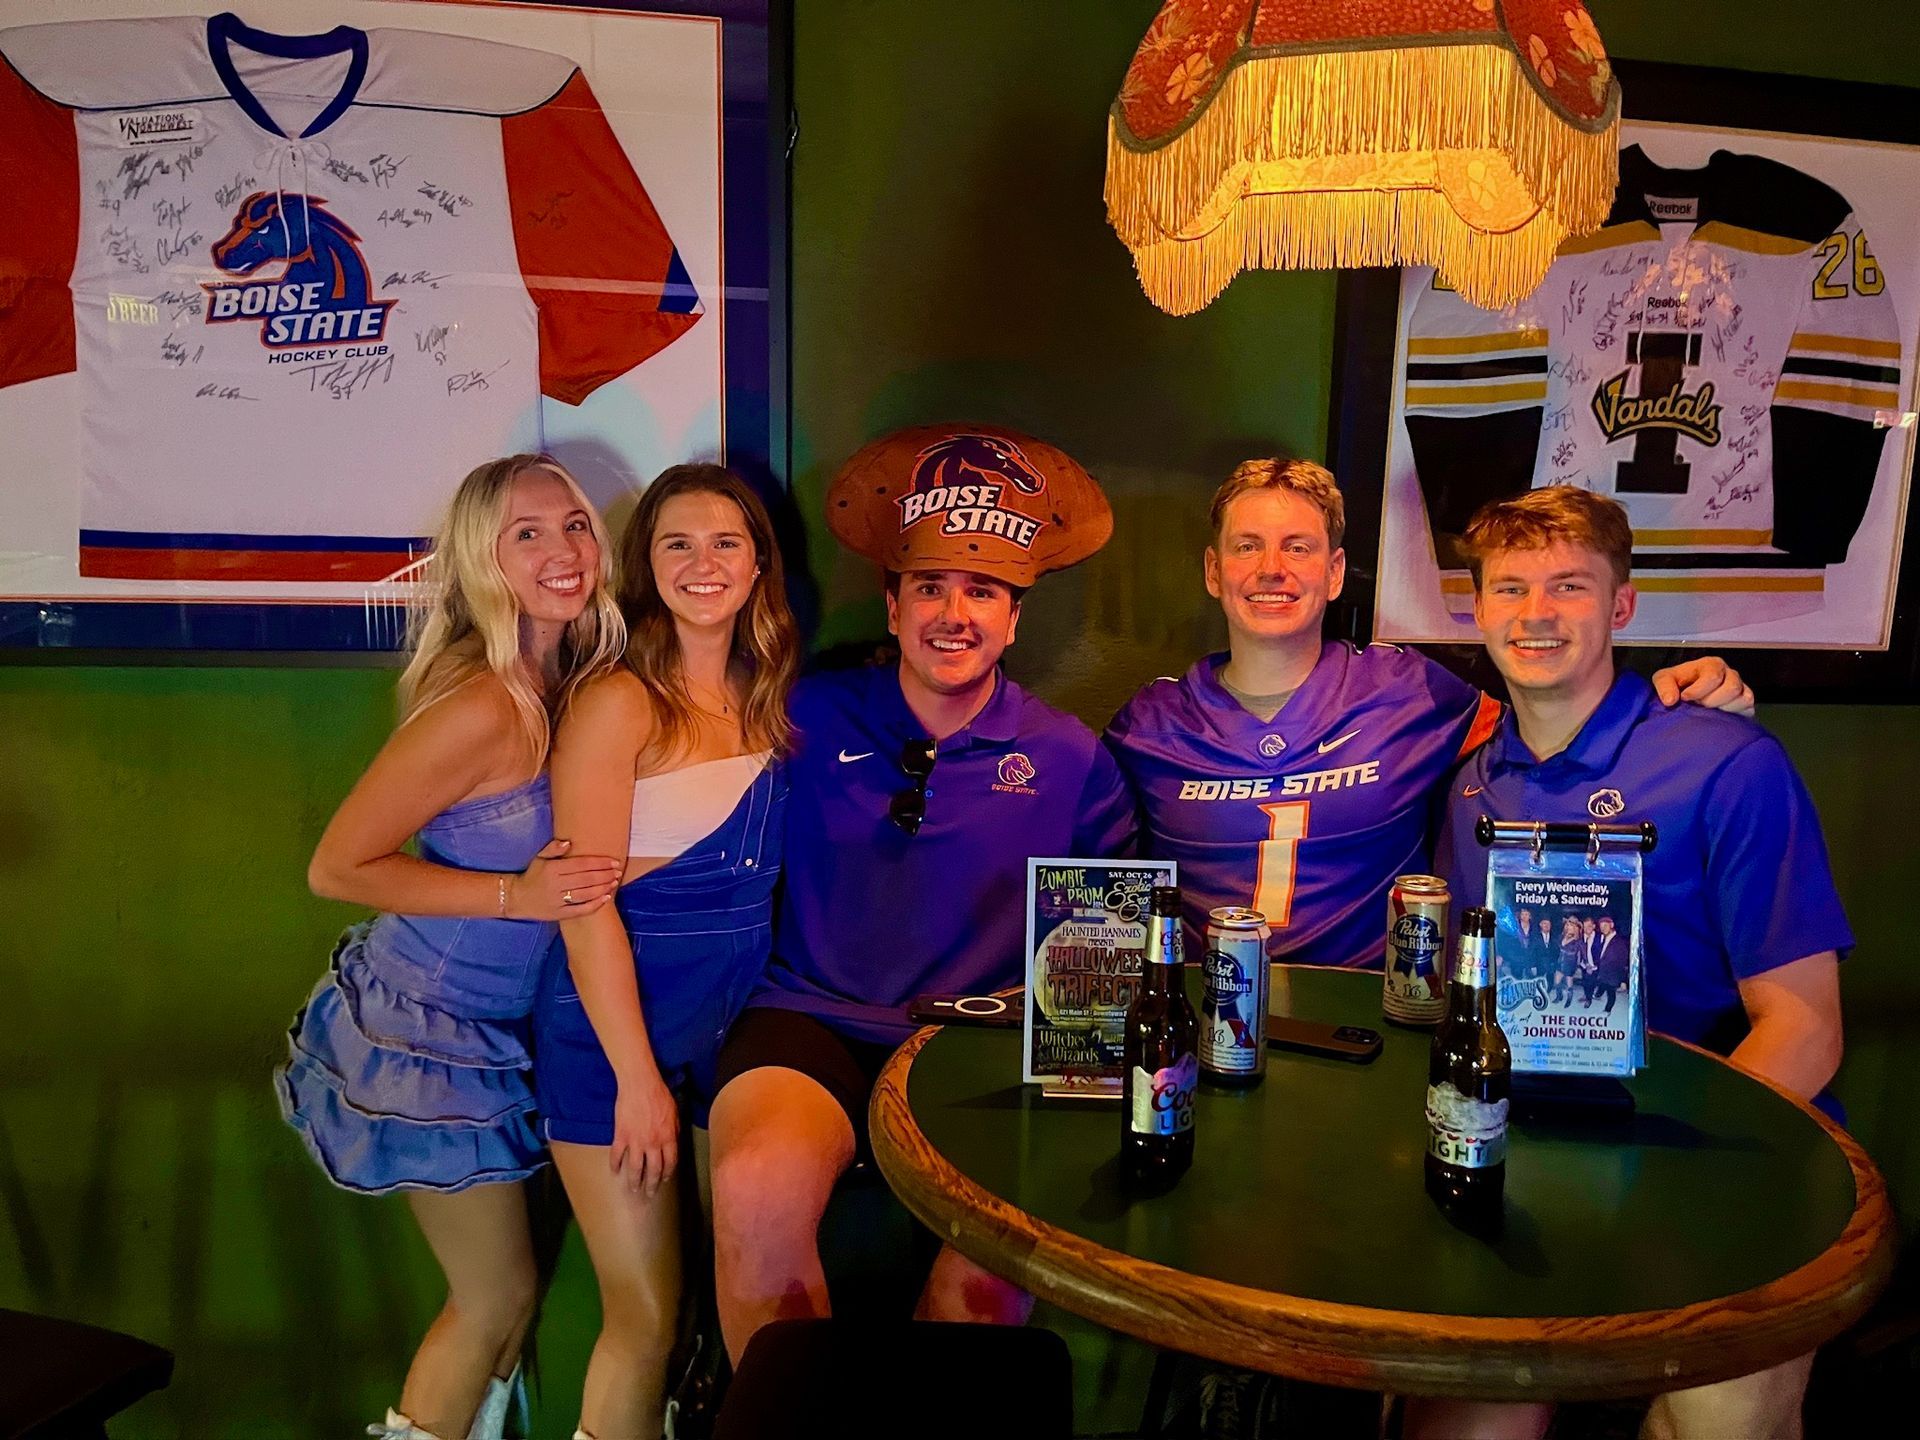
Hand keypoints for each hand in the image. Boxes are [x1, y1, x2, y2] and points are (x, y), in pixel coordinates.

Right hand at [505, 838, 621, 919]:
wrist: (517, 898)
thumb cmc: (533, 875)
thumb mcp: (539, 858)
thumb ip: (553, 848)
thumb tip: (569, 843)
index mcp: (552, 869)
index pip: (581, 864)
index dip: (599, 863)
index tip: (613, 861)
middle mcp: (555, 885)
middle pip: (586, 879)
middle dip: (605, 875)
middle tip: (618, 871)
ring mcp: (557, 901)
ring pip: (585, 894)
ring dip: (603, 888)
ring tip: (614, 882)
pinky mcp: (559, 914)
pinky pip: (580, 910)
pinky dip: (594, 904)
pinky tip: (606, 898)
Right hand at [610, 1065, 678, 1195]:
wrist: (640, 1084)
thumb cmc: (659, 1095)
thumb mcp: (674, 1113)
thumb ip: (674, 1130)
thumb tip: (674, 1142)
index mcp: (668, 1138)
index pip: (670, 1162)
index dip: (667, 1173)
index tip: (664, 1180)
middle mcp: (653, 1144)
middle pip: (653, 1170)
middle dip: (651, 1184)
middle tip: (649, 1194)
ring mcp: (636, 1141)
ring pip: (635, 1167)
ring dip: (634, 1180)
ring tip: (633, 1189)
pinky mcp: (621, 1136)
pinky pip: (617, 1155)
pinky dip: (615, 1164)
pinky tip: (614, 1171)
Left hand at [1651, 656, 1753, 715]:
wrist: (1686, 695)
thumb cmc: (1678, 684)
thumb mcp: (1664, 679)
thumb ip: (1664, 686)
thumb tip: (1670, 700)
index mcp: (1711, 665)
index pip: (1713, 677)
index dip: (1698, 691)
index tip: (1685, 698)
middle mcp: (1729, 674)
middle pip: (1731, 688)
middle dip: (1712, 701)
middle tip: (1698, 705)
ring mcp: (1741, 687)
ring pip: (1743, 699)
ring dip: (1724, 709)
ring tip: (1708, 710)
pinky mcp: (1745, 702)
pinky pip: (1749, 709)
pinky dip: (1735, 715)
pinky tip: (1720, 716)